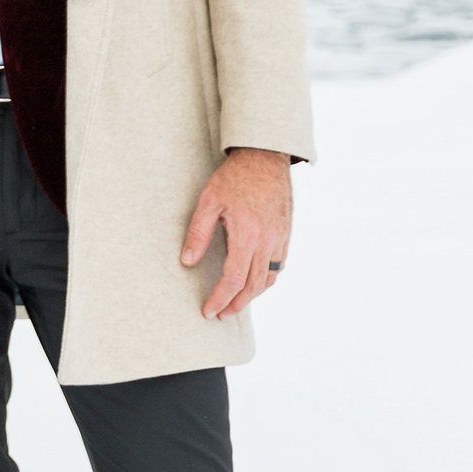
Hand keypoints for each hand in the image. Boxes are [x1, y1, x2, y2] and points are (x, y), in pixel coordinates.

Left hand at [181, 147, 293, 319]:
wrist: (265, 157)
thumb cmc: (234, 177)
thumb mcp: (209, 201)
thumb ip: (198, 233)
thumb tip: (187, 262)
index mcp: (246, 235)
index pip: (233, 279)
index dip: (220, 299)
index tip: (209, 310)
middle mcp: (267, 241)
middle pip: (252, 286)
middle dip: (235, 304)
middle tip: (220, 314)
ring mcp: (279, 238)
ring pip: (268, 279)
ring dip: (252, 296)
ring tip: (235, 304)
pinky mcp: (285, 233)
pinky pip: (278, 266)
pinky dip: (266, 280)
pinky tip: (255, 283)